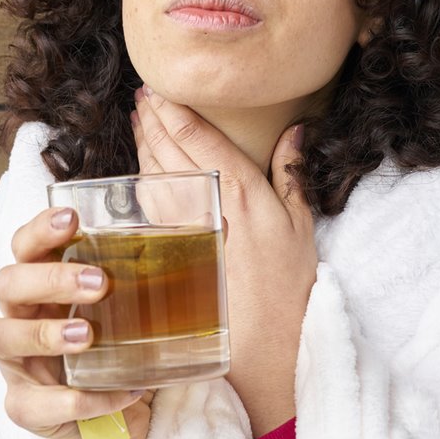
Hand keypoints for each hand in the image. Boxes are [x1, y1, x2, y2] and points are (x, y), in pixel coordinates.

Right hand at [0, 207, 155, 438]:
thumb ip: (173, 264)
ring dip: (44, 333)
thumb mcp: (142, 304)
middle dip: (49, 278)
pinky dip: (75, 398)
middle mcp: (21, 315)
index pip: (26, 245)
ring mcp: (17, 361)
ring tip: (86, 335)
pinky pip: (32, 403)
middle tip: (99, 282)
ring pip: (0, 337)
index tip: (73, 219)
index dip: (41, 229)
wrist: (114, 415)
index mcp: (46, 281)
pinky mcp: (25, 405)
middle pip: (9, 283)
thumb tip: (219, 225)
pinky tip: (117, 392)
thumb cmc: (119, 344)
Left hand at [131, 86, 317, 434]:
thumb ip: (292, 174)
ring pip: (151, 173)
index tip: (159, 88)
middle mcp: (205, 204)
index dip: (172, 108)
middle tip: (142, 96)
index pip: (196, 136)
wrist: (266, 350)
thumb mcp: (302, 227)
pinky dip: (139, 180)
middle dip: (150, 118)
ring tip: (137, 121)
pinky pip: (147, 205)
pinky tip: (137, 170)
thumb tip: (296, 129)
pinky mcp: (169, 253)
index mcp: (240, 190)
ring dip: (141, 143)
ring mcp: (182, 228)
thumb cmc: (290, 290)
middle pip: (166, 148)